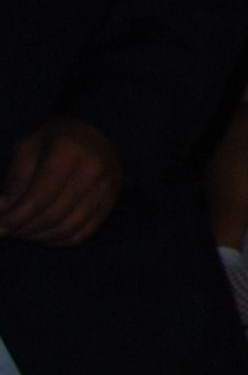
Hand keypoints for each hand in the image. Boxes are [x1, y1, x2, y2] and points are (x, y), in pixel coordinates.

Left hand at [0, 119, 120, 246]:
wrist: (100, 134)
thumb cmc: (57, 138)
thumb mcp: (29, 146)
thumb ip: (16, 177)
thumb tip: (3, 209)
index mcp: (68, 151)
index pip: (41, 196)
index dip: (17, 216)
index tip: (0, 226)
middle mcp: (92, 172)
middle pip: (54, 215)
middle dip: (24, 229)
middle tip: (6, 230)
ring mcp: (105, 190)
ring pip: (68, 228)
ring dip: (39, 237)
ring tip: (22, 233)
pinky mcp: (110, 204)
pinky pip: (83, 233)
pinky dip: (59, 241)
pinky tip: (42, 236)